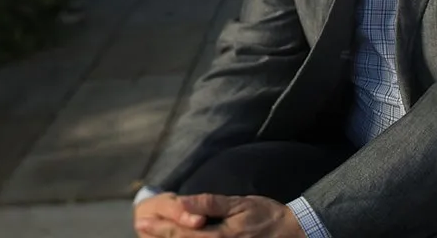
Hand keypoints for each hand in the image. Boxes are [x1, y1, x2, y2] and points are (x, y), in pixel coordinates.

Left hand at [136, 194, 306, 237]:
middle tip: (142, 226)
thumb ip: (210, 205)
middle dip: (161, 237)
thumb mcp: (240, 204)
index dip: (161, 228)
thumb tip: (183, 203)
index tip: (143, 220)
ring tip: (154, 234)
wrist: (294, 234)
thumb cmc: (267, 216)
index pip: (183, 233)